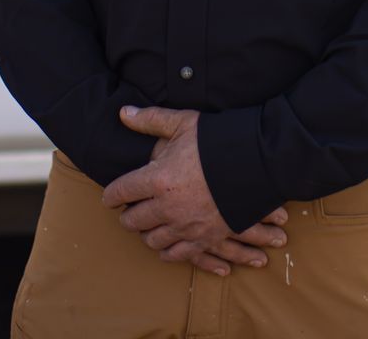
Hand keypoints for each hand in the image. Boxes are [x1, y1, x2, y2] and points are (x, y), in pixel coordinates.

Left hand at [101, 105, 288, 275]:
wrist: (258, 164)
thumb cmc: (218, 141)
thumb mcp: (184, 124)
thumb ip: (151, 120)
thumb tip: (124, 112)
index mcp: (158, 178)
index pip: (121, 192)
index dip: (111, 195)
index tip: (109, 197)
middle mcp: (168, 207)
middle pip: (133, 221)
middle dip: (127, 216)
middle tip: (128, 211)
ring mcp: (186, 226)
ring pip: (152, 240)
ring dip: (146, 234)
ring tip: (147, 226)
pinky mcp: (204, 239)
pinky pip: (177, 255)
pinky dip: (167, 252)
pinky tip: (165, 245)